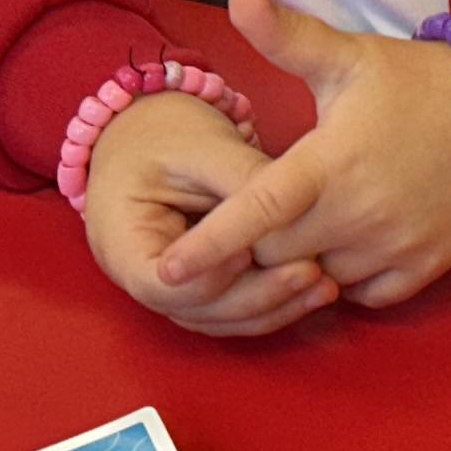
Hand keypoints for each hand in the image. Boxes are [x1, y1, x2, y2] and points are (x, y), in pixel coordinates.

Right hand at [80, 91, 337, 336]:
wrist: (155, 131)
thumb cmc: (165, 133)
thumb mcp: (200, 147)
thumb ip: (242, 182)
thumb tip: (297, 212)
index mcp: (123, 245)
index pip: (166, 284)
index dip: (212, 275)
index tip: (251, 252)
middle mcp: (145, 278)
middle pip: (201, 310)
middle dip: (259, 296)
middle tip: (312, 273)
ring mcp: (177, 288)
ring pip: (225, 318)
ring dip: (276, 307)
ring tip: (326, 286)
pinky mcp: (208, 286)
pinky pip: (240, 310)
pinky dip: (277, 304)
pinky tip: (318, 287)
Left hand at [151, 0, 450, 307]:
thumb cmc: (415, 83)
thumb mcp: (348, 55)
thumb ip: (287, 34)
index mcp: (331, 161)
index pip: (258, 211)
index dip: (210, 243)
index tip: (168, 269)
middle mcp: (361, 211)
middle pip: (278, 254)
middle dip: (266, 238)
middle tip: (282, 203)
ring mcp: (396, 244)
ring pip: (321, 277)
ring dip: (313, 256)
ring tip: (329, 213)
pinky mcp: (425, 267)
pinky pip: (366, 294)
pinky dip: (353, 275)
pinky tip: (361, 236)